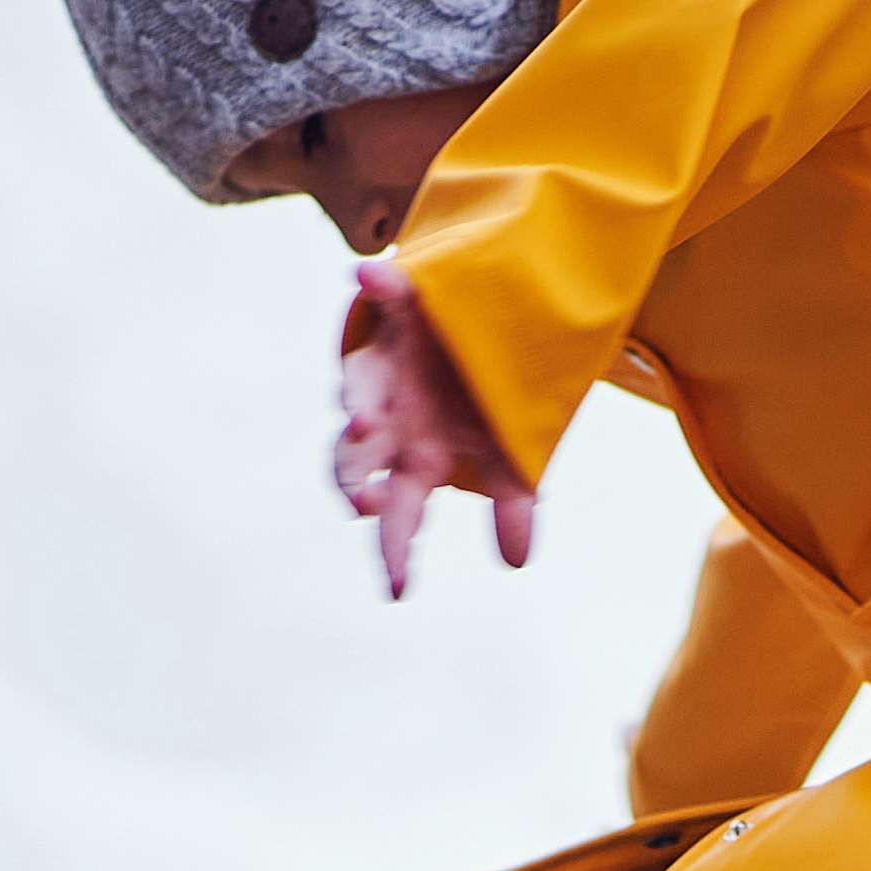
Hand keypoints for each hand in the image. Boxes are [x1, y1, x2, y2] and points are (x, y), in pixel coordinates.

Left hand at [331, 261, 534, 600]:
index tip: (397, 589)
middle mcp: (391, 414)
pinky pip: (383, 294)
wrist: (492, 325)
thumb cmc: (486, 400)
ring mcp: (390, 359)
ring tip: (366, 422)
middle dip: (356, 478)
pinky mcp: (400, 306)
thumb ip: (511, 503)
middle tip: (367, 503)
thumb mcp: (508, 453)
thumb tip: (515, 562)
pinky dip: (376, 288)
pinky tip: (367, 281)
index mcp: (415, 456)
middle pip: (356, 455)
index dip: (393, 548)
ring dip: (358, 400)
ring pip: (359, 382)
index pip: (395, 510)